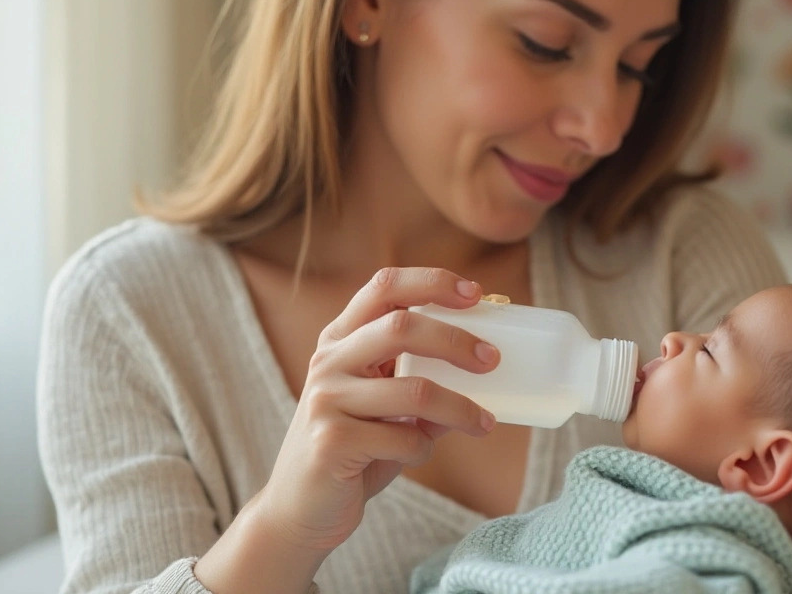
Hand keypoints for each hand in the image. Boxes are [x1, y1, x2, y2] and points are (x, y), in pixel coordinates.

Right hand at [252, 267, 498, 552]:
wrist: (299, 510)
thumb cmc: (353, 450)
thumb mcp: (383, 406)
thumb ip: (420, 382)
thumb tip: (482, 365)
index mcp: (340, 340)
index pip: (384, 287)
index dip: (432, 282)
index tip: (475, 293)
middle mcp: (328, 362)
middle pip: (402, 326)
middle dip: (456, 340)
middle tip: (492, 360)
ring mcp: (326, 400)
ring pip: (415, 390)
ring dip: (459, 408)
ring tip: (483, 422)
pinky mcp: (331, 442)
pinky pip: (404, 438)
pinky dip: (422, 448)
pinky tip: (414, 454)